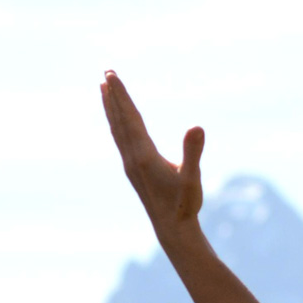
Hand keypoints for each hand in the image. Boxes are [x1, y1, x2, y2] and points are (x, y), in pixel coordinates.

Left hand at [101, 71, 205, 237]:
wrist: (172, 229)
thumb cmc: (184, 204)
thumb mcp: (192, 178)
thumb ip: (193, 152)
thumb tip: (197, 127)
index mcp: (144, 155)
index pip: (130, 117)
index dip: (121, 95)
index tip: (111, 75)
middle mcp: (132, 157)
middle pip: (119, 120)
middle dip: (112, 96)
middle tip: (106, 72)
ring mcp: (130, 164)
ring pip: (117, 129)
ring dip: (111, 108)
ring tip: (105, 90)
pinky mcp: (134, 169)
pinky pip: (121, 139)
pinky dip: (117, 123)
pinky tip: (118, 120)